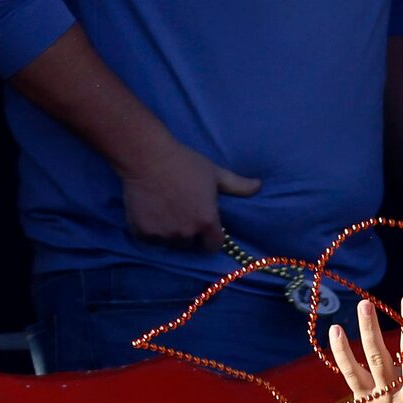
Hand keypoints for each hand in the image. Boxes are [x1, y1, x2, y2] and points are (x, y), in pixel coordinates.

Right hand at [117, 137, 259, 248]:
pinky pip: (149, 238)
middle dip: (188, 233)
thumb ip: (237, 185)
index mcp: (207, 222)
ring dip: (168, 232)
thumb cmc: (184, 162)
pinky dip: (149, 230)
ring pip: (169, 242)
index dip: (210, 237)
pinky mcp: (144, 233)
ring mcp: (164, 234)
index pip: (213, 245)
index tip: (204, 227)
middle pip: (190, 244)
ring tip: (164, 211)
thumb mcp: (214, 173)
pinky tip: (149, 211)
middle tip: (181, 212)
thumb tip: (259, 186)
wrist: (146, 156)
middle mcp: (187, 233)